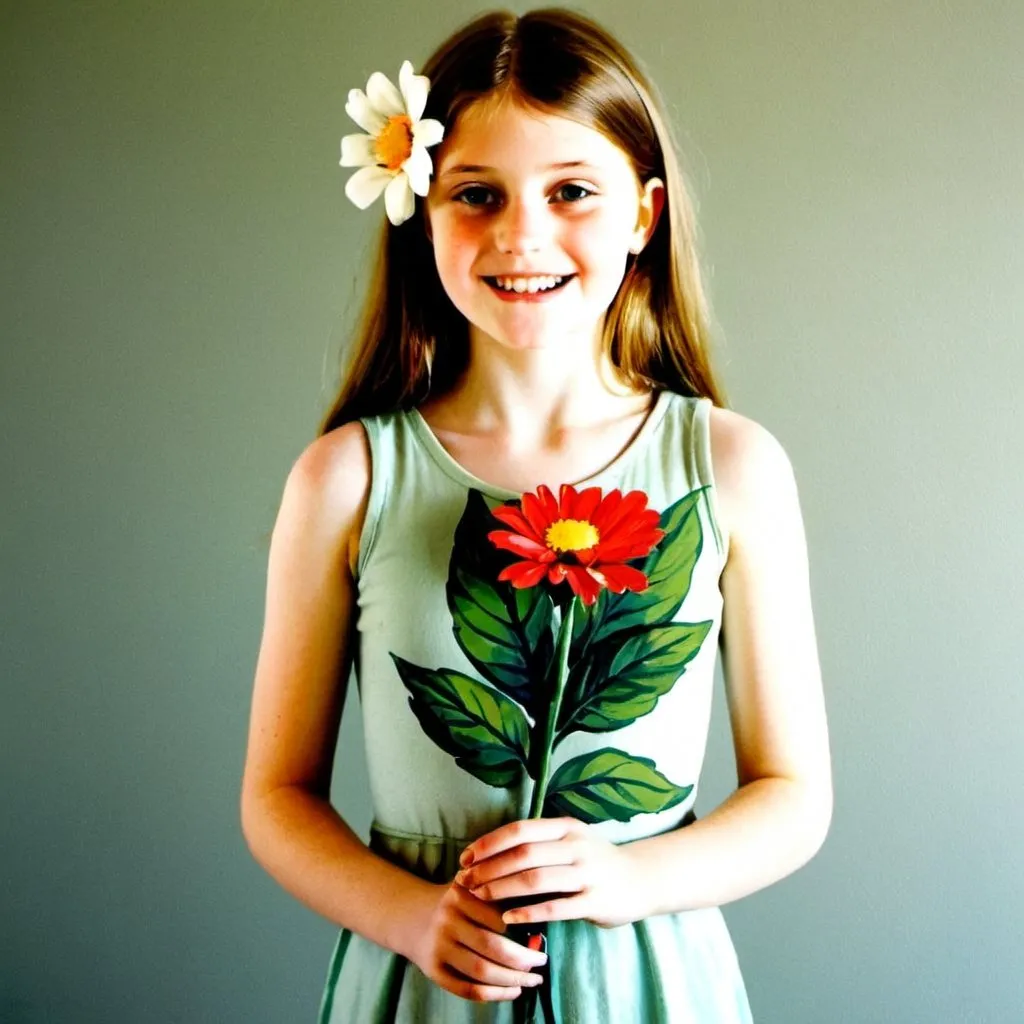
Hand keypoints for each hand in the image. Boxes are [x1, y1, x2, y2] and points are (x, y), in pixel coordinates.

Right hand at [404, 879, 548, 1002]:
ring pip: (481, 971)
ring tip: (533, 980)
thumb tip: (538, 926)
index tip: (540, 937)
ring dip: (512, 980)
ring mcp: (438, 947)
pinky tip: (513, 991)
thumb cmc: (457, 903)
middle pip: (491, 946)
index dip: (522, 929)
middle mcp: (446, 920)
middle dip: (522, 959)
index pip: (498, 916)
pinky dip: (494, 995)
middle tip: (542, 962)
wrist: (412, 916)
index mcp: (459, 894)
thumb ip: (500, 896)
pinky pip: (467, 989)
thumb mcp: (473, 887)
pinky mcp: (433, 971)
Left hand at [455, 817, 642, 928]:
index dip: (489, 843)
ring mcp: (587, 873)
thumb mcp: (571, 841)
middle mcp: (575, 846)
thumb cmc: (594, 860)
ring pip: (536, 879)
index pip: (519, 830)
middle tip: (465, 881)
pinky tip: (509, 918)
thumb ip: (539, 843)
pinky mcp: (595, 900)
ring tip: (480, 898)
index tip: (465, 858)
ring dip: (503, 888)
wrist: (641, 879)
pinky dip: (529, 912)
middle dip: (489, 868)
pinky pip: (556, 907)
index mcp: (565, 827)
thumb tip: (489, 853)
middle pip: (523, 854)